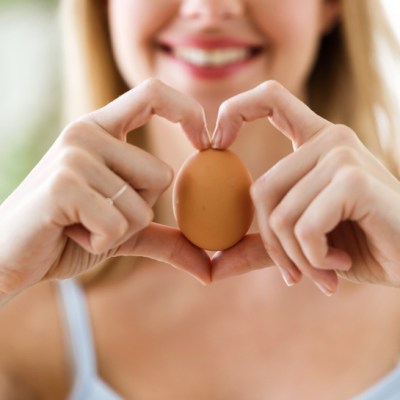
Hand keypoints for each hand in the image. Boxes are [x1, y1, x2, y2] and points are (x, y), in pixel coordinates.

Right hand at [0, 79, 210, 300]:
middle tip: (97, 214)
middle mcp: (87, 132)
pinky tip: (70, 234)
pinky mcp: (64, 184)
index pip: (153, 94)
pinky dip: (101, 242)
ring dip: (118, 230)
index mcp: (101, 130)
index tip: (206, 142)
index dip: (188, 112)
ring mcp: (74, 154)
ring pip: (142, 204)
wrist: (9, 257)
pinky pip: (118, 224)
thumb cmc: (68, 236)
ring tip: (80, 224)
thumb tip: (209, 267)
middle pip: (161, 175)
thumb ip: (166, 239)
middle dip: (138, 211)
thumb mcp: (123, 232)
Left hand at [211, 81, 399, 294]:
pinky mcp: (354, 180)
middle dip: (274, 245)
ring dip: (298, 258)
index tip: (214, 142)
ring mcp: (342, 155)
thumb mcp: (302, 244)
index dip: (234, 111)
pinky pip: (303, 227)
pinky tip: (341, 263)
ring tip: (324, 271)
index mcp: (315, 142)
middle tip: (295, 272)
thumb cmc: (362, 246)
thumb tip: (213, 266)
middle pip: (261, 191)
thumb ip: (260, 247)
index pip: (270, 99)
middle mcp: (329, 140)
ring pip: (280, 215)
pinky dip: (315, 259)